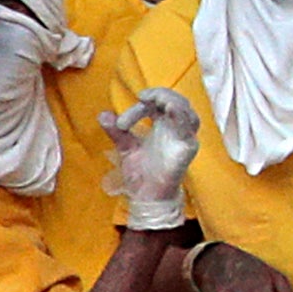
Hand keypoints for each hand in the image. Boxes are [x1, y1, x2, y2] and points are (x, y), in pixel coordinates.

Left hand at [100, 86, 201, 232]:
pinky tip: (170, 109)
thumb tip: (103, 114)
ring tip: (158, 100)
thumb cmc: (141, 173)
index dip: (141, 106)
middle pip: (178, 102)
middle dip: (162, 94)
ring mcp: (183, 139)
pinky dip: (181, 117)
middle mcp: (176, 130)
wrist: (145, 197)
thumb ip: (116, 131)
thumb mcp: (125, 147)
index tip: (121, 123)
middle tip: (143, 97)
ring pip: (187, 112)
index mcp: (163, 126)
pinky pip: (188, 129)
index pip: (157, 106)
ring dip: (174, 101)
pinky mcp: (186, 149)